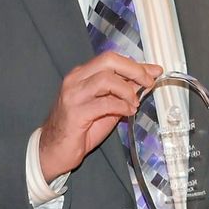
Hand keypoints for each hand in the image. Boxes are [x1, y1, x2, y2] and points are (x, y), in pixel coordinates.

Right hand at [38, 54, 162, 181]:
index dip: (136, 64)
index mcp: (82, 74)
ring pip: (107, 79)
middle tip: (148, 82)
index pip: (112, 59)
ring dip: (127, 91)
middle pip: (109, 60)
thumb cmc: (79, 128)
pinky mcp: (76, 113)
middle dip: (134, 70)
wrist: (54, 150)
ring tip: (133, 104)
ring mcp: (73, 95)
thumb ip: (123, 92)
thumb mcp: (106, 105)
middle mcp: (75, 80)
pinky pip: (105, 103)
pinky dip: (122, 106)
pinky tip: (127, 112)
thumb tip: (145, 80)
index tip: (154, 71)